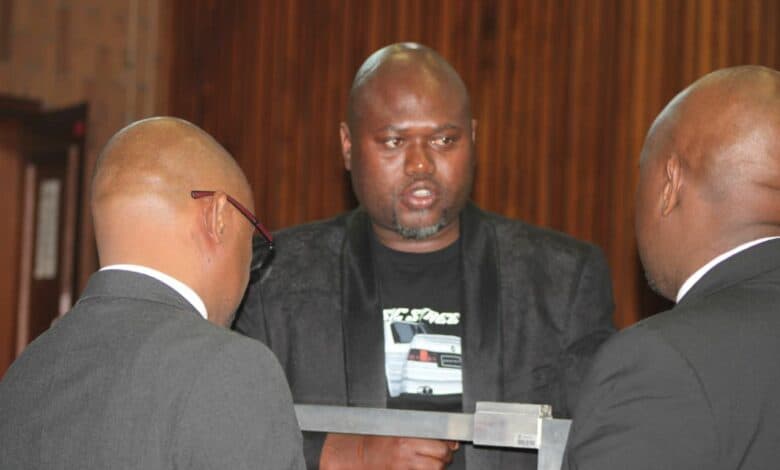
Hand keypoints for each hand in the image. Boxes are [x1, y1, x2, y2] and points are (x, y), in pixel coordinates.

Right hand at [320, 433, 459, 469]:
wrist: (360, 454)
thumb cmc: (377, 440)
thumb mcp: (398, 429)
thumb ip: (420, 432)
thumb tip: (443, 438)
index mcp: (407, 437)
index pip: (439, 442)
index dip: (448, 444)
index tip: (450, 444)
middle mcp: (407, 452)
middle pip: (441, 456)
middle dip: (446, 456)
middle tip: (442, 454)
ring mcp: (405, 466)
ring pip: (436, 469)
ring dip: (438, 467)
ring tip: (433, 463)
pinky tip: (422, 467)